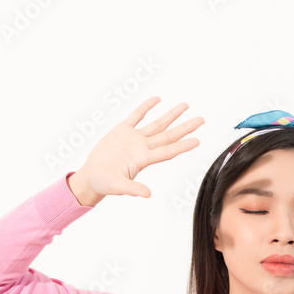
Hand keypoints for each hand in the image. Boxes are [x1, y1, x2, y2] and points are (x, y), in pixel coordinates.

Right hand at [67, 96, 203, 205]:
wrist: (92, 176)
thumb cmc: (104, 183)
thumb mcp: (118, 186)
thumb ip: (132, 189)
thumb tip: (147, 194)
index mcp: (143, 159)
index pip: (167, 151)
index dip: (182, 146)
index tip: (197, 141)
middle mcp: (142, 148)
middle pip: (168, 135)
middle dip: (185, 127)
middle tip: (201, 120)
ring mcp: (133, 138)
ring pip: (156, 124)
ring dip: (171, 115)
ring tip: (186, 106)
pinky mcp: (122, 130)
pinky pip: (137, 116)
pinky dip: (146, 107)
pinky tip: (157, 99)